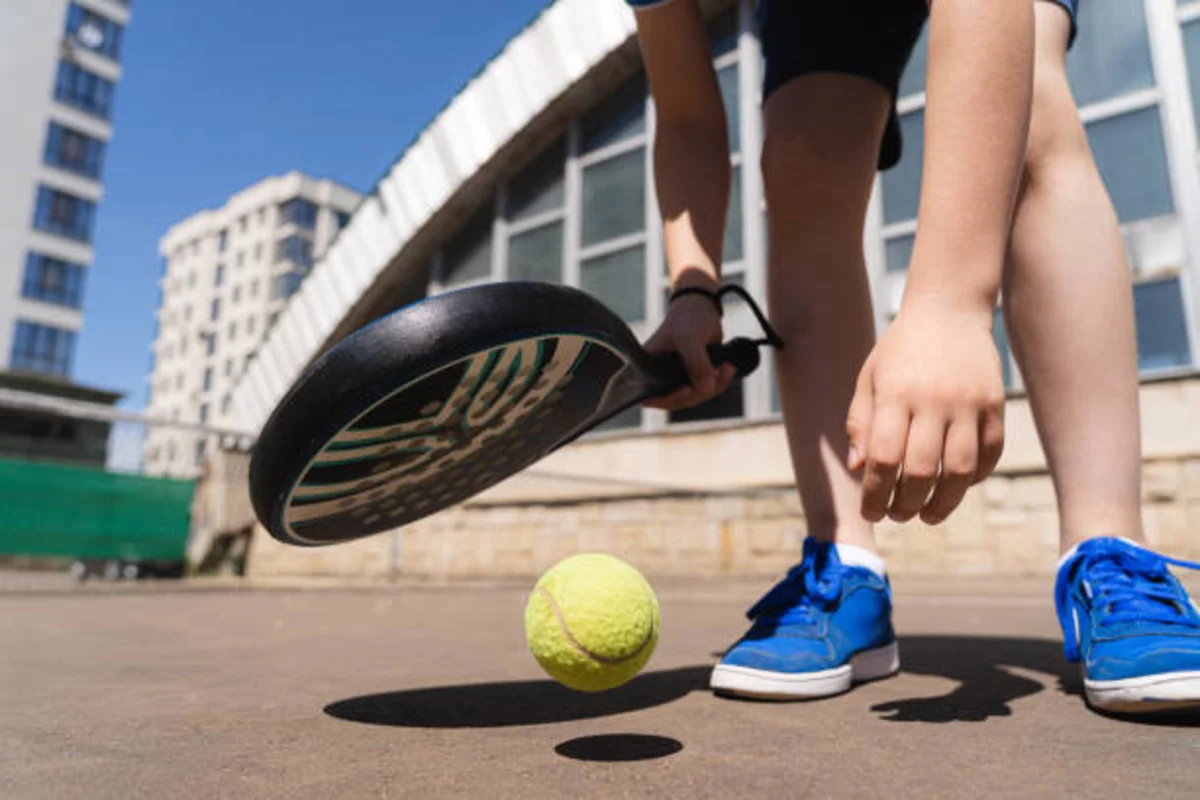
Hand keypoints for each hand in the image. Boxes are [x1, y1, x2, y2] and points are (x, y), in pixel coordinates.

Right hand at [642, 294, 736, 410]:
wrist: (702, 308)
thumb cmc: (687, 318)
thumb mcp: (689, 338)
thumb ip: (696, 363)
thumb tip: (705, 389)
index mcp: (647, 367)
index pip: (650, 395)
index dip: (666, 399)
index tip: (686, 389)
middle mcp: (660, 376)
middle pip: (677, 400)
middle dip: (698, 392)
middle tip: (713, 374)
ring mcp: (677, 378)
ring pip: (695, 397)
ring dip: (714, 386)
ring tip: (726, 367)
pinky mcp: (694, 377)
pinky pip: (706, 390)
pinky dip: (720, 382)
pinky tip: (728, 368)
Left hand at [846, 306, 1005, 523]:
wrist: (948, 309)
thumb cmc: (900, 350)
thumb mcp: (869, 379)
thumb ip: (861, 423)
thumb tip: (858, 470)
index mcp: (895, 394)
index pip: (883, 458)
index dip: (875, 493)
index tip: (870, 512)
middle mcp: (934, 400)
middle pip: (920, 470)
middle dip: (905, 504)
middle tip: (896, 515)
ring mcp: (969, 403)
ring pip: (959, 470)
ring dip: (943, 503)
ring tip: (926, 515)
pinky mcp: (995, 404)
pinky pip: (989, 454)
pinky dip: (974, 478)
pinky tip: (956, 487)